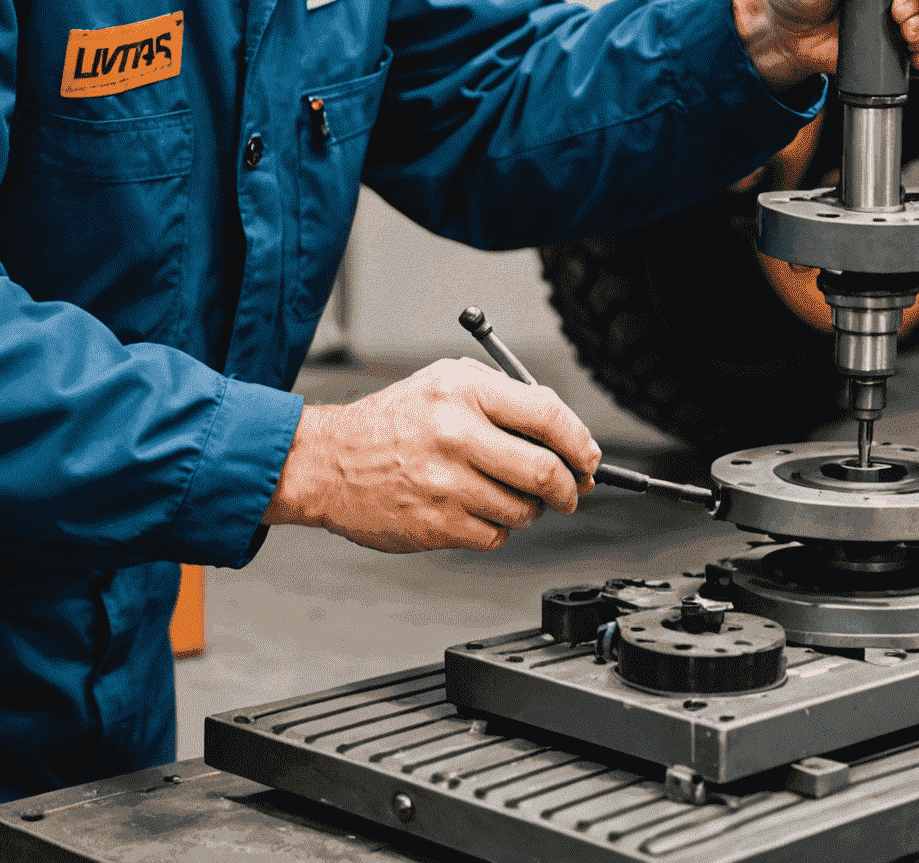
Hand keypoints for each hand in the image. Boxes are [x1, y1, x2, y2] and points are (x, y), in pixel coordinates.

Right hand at [261, 358, 600, 552]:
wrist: (328, 462)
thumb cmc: (393, 421)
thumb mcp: (447, 383)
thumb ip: (506, 400)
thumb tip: (566, 435)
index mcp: (463, 390)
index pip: (548, 416)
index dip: (581, 442)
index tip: (589, 459)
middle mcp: (456, 434)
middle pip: (546, 471)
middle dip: (571, 487)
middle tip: (572, 491)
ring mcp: (446, 483)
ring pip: (525, 510)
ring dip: (531, 509)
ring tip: (508, 493)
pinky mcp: (436, 524)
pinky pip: (495, 535)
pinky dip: (497, 527)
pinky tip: (476, 508)